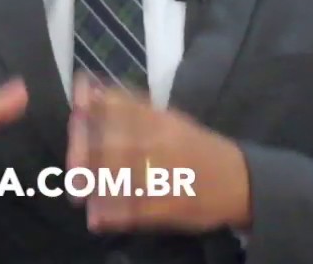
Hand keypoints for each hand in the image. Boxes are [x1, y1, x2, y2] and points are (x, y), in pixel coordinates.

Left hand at [66, 74, 251, 232]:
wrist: (240, 180)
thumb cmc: (197, 147)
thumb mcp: (170, 120)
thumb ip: (133, 109)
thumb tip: (92, 93)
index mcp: (163, 120)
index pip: (124, 106)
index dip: (96, 106)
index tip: (76, 109)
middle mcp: (163, 143)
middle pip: (117, 143)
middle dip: (89, 151)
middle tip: (71, 163)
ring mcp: (167, 175)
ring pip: (124, 178)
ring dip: (97, 184)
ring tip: (77, 192)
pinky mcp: (171, 206)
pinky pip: (137, 211)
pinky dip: (114, 215)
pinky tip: (96, 219)